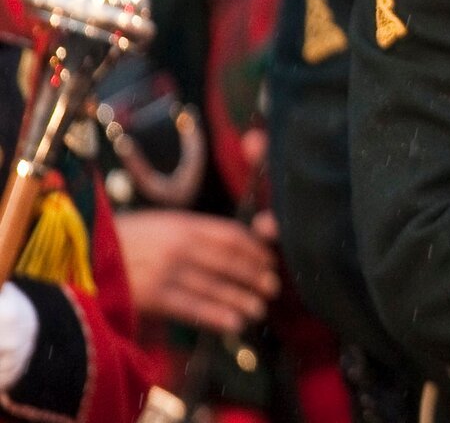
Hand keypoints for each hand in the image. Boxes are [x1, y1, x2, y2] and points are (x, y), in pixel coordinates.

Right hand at [116, 209, 278, 334]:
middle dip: (255, 275)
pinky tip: (235, 324)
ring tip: (259, 309)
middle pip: (230, 260)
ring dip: (242, 299)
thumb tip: (230, 247)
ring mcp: (166, 270)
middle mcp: (179, 244)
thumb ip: (191, 232)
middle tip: (272, 287)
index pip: (231, 235)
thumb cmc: (123, 240)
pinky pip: (192, 308)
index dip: (256, 249)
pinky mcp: (152, 296)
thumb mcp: (159, 224)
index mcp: (182, 223)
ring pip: (215, 286)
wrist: (79, 255)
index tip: (269, 260)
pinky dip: (217, 316)